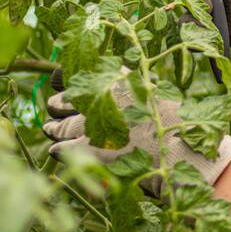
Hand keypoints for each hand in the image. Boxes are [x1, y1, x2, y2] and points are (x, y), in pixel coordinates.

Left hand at [40, 72, 230, 191]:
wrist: (180, 150)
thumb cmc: (178, 125)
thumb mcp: (158, 97)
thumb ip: (138, 90)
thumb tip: (132, 86)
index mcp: (117, 81)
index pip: (80, 79)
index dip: (70, 88)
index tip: (64, 92)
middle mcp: (100, 98)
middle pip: (63, 102)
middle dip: (57, 108)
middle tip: (53, 114)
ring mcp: (91, 123)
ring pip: (57, 125)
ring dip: (53, 129)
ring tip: (50, 131)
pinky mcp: (86, 149)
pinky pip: (60, 148)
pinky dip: (58, 150)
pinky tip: (58, 152)